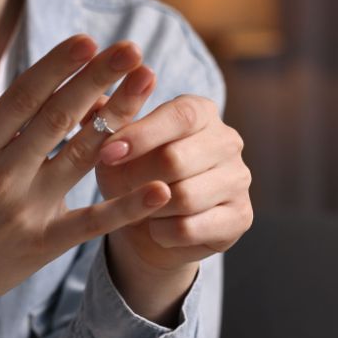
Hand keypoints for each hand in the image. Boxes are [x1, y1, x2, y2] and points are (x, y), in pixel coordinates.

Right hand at [0, 35, 168, 327]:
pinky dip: (126, 207)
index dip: (57, 67)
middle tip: (131, 48)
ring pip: (80, 157)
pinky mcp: (44, 244)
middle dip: (96, 79)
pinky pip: (91, 223)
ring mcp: (26, 211)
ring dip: (118, 119)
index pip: (23, 98)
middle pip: (58, 118)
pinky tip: (160, 188)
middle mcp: (2, 175)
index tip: (87, 40)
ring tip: (146, 86)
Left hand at [91, 93, 253, 274]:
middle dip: (136, 178)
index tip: (107, 153)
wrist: (150, 227)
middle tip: (116, 189)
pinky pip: (189, 228)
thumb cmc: (131, 176)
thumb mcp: (112, 148)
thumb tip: (97, 105)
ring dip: (149, 208)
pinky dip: (162, 232)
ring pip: (184, 198)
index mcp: (201, 112)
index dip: (141, 135)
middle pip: (177, 159)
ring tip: (139, 207)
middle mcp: (227, 141)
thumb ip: (105, 122)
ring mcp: (238, 179)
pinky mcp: (240, 217)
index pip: (180, 115)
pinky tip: (156, 227)